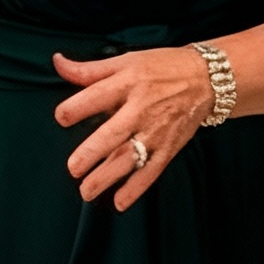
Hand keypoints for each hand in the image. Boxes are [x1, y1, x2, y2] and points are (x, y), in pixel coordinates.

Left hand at [54, 46, 214, 211]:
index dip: (78, 107)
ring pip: (130, 157)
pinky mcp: (169, 147)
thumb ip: (88, 69)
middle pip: (114, 134)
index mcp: (127, 84)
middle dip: (93, 152)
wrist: (206, 80)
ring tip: (86, 191)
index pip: (97, 96)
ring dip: (108, 176)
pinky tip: (120, 201)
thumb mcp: (124, 61)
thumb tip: (57, 62)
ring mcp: (157, 132)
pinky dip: (136, 187)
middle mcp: (141, 110)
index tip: (60, 118)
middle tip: (73, 169)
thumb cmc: (160, 67)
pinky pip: (152, 170)